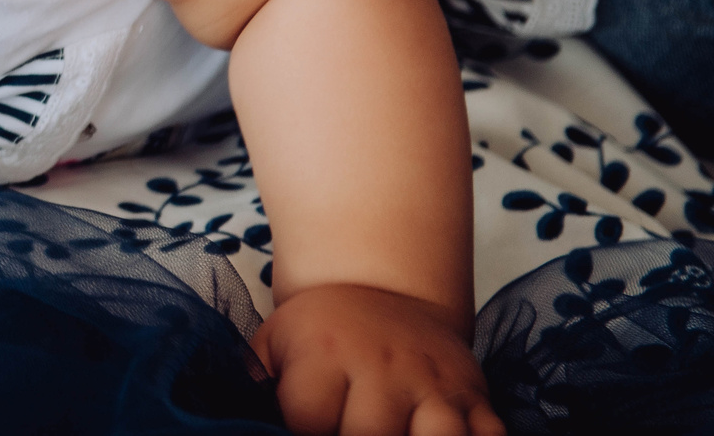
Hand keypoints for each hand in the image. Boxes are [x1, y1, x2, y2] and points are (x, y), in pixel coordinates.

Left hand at [258, 285, 502, 435]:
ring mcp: (437, 383)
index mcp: (327, 352)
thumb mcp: (275, 344)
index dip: (307, 432)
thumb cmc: (321, 334)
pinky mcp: (477, 398)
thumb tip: (237, 420)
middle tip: (346, 431)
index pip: (308, 421)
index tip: (309, 427)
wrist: (385, 291)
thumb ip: (255, 384)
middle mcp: (386, 366)